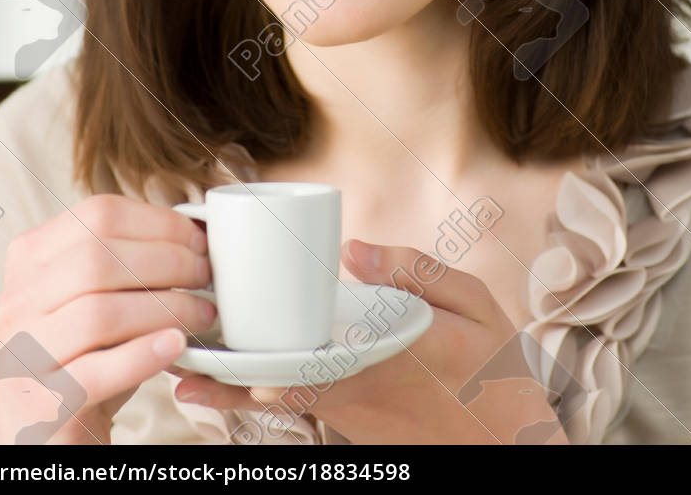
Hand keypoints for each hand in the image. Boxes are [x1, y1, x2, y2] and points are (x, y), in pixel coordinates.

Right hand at [0, 194, 219, 444]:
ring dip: (165, 309)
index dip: (159, 223)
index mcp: (29, 258)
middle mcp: (16, 300)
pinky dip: (144, 355)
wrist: (50, 430)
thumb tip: (199, 230)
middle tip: (205, 277)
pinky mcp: (38, 404)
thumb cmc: (88, 352)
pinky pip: (96, 372)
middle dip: (168, 262)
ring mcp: (20, 353)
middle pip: (98, 259)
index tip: (198, 242)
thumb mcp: (101, 296)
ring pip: (98, 314)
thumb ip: (130, 260)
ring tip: (203, 315)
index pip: (98, 215)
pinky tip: (177, 347)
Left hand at [167, 239, 568, 444]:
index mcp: (391, 358)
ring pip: (287, 401)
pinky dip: (268, 391)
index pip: (317, 369)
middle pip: (284, 388)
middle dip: (231, 380)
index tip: (218, 361)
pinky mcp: (357, 421)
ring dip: (239, 389)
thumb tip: (354, 249)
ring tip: (190, 375)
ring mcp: (357, 413)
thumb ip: (418, 271)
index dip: (263, 371)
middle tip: (180, 364)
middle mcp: (364, 391)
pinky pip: (304, 403)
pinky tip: (237, 379)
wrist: (510, 442)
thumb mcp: (477, 306)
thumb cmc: (495, 370)